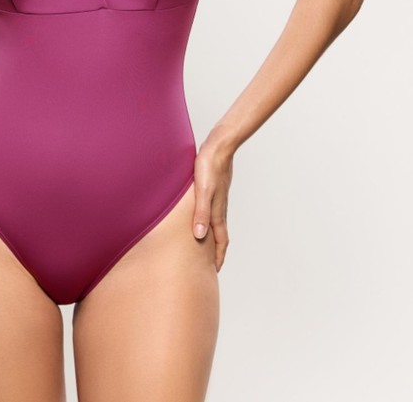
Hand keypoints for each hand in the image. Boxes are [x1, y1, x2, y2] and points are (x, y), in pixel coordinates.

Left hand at [191, 140, 233, 271]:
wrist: (219, 146)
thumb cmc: (209, 167)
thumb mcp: (202, 192)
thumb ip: (201, 213)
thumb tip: (199, 236)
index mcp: (216, 212)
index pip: (220, 241)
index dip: (218, 257)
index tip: (215, 272)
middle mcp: (218, 208)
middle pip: (219, 235)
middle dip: (215, 251)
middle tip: (209, 265)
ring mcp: (217, 198)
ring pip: (215, 223)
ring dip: (211, 236)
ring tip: (203, 245)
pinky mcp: (213, 189)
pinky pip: (211, 211)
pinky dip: (207, 220)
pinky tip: (199, 216)